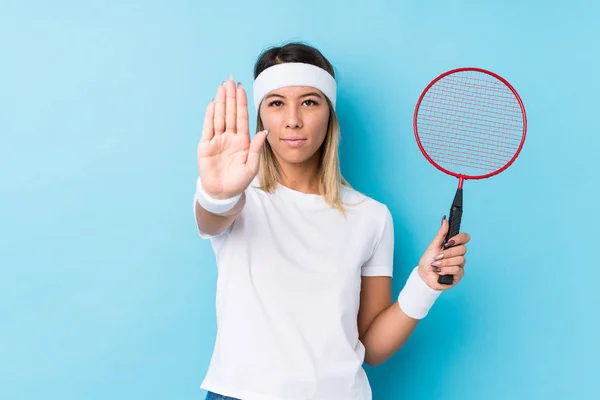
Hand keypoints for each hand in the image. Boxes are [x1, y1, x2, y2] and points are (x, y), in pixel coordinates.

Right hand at [198, 76, 268, 198]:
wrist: (223, 193)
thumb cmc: (239, 182)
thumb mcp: (252, 166)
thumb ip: (257, 148)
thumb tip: (265, 131)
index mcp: (242, 141)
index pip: (242, 118)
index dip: (241, 103)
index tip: (242, 88)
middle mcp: (229, 137)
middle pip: (230, 113)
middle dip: (230, 96)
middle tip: (230, 80)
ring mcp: (217, 140)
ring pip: (219, 117)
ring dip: (220, 102)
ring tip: (222, 87)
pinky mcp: (205, 146)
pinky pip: (208, 128)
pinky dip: (210, 115)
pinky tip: (212, 103)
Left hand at [417, 216, 470, 289]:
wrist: (424, 275)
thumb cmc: (428, 260)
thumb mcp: (433, 245)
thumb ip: (441, 233)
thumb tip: (445, 220)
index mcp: (453, 246)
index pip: (465, 238)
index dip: (460, 238)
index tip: (449, 241)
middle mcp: (458, 254)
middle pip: (463, 249)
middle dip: (448, 253)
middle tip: (438, 256)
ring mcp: (460, 264)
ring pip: (459, 260)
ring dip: (445, 262)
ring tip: (436, 265)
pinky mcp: (459, 274)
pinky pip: (457, 269)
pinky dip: (445, 270)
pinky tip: (439, 272)